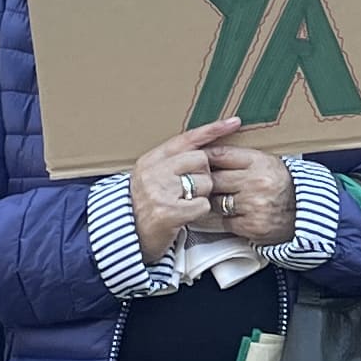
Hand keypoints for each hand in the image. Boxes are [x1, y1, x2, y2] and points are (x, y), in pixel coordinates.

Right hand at [126, 117, 243, 250]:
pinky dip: (200, 212)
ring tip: (184, 205)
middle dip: (204, 175)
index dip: (213, 130)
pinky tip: (185, 217)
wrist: (125, 238)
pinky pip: (203, 205)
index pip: (186, 139)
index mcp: (151, 160)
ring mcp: (160, 191)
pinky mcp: (168, 212)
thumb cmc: (143, 208)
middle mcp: (154, 172)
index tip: (234, 122)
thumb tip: (205, 153)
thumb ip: (172, 163)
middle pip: (201, 160)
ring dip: (202, 196)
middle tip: (191, 190)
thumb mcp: (150, 177)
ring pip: (205, 182)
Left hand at [202, 140, 298, 246]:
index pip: (221, 154)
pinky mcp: (251, 225)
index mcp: (259, 161)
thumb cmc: (281, 185)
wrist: (304, 213)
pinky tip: (229, 215)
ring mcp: (253, 204)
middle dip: (204, 182)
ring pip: (215, 201)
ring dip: (212, 202)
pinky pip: (223, 221)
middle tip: (197, 184)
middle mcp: (256, 182)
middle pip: (213, 179)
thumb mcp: (266, 163)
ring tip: (214, 199)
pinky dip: (223, 219)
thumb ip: (240, 159)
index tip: (195, 161)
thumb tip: (205, 154)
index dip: (204, 158)